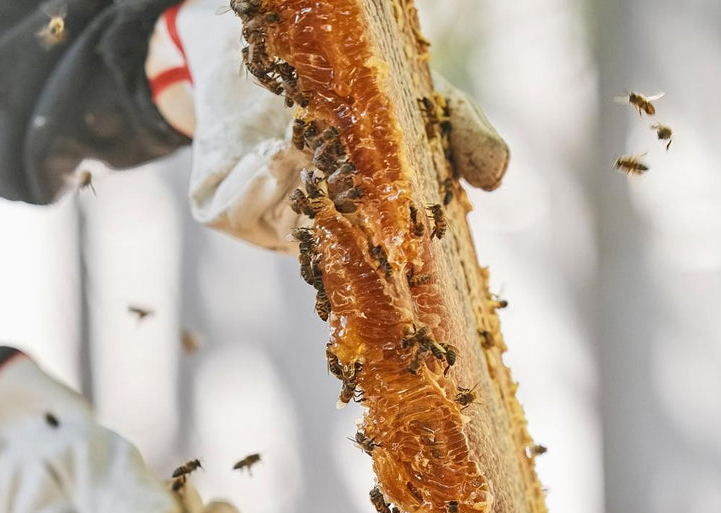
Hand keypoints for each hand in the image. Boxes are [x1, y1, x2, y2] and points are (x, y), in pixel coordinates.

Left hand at [151, 2, 508, 252]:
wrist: (268, 29)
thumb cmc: (350, 76)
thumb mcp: (419, 101)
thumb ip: (460, 135)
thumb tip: (498, 178)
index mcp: (368, 222)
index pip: (388, 266)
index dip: (404, 275)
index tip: (420, 263)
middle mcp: (318, 232)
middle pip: (341, 257)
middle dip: (356, 236)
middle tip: (371, 202)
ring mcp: (269, 222)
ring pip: (290, 232)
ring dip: (306, 195)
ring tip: (311, 152)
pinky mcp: (222, 207)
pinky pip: (240, 212)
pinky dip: (260, 185)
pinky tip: (275, 155)